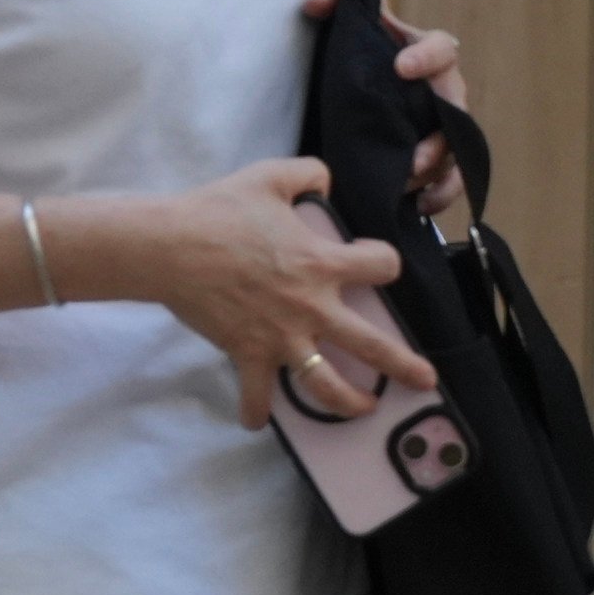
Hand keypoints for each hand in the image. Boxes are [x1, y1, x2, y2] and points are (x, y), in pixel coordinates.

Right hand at [132, 157, 438, 427]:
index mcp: (321, 263)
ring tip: (365, 409)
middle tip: (424, 379)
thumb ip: (308, 173)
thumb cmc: (218, 211)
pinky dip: (256, 412)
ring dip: (349, 403)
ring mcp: (282, 337)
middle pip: (372, 345)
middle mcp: (311, 307)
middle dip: (403, 365)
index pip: (381, 266)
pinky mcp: (249, 354)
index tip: (376, 262)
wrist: (170, 246)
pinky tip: (256, 421)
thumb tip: (326, 180)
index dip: (384, 261)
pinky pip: (257, 394)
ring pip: (327, 385)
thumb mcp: (269, 176)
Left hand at [303, 0, 472, 215]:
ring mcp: (440, 125)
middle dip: (439, 136)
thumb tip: (315, 5)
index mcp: (423, 50)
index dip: (427, 56)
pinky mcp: (432, 156)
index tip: (400, 67)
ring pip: (456, 150)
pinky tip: (418, 207)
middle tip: (412, 158)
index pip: (441, 47)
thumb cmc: (352, 45)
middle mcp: (440, 90)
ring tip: (408, 186)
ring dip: (437, 172)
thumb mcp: (339, 18)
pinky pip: (451, 178)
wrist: (346, 84)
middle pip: (457, 109)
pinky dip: (441, 195)